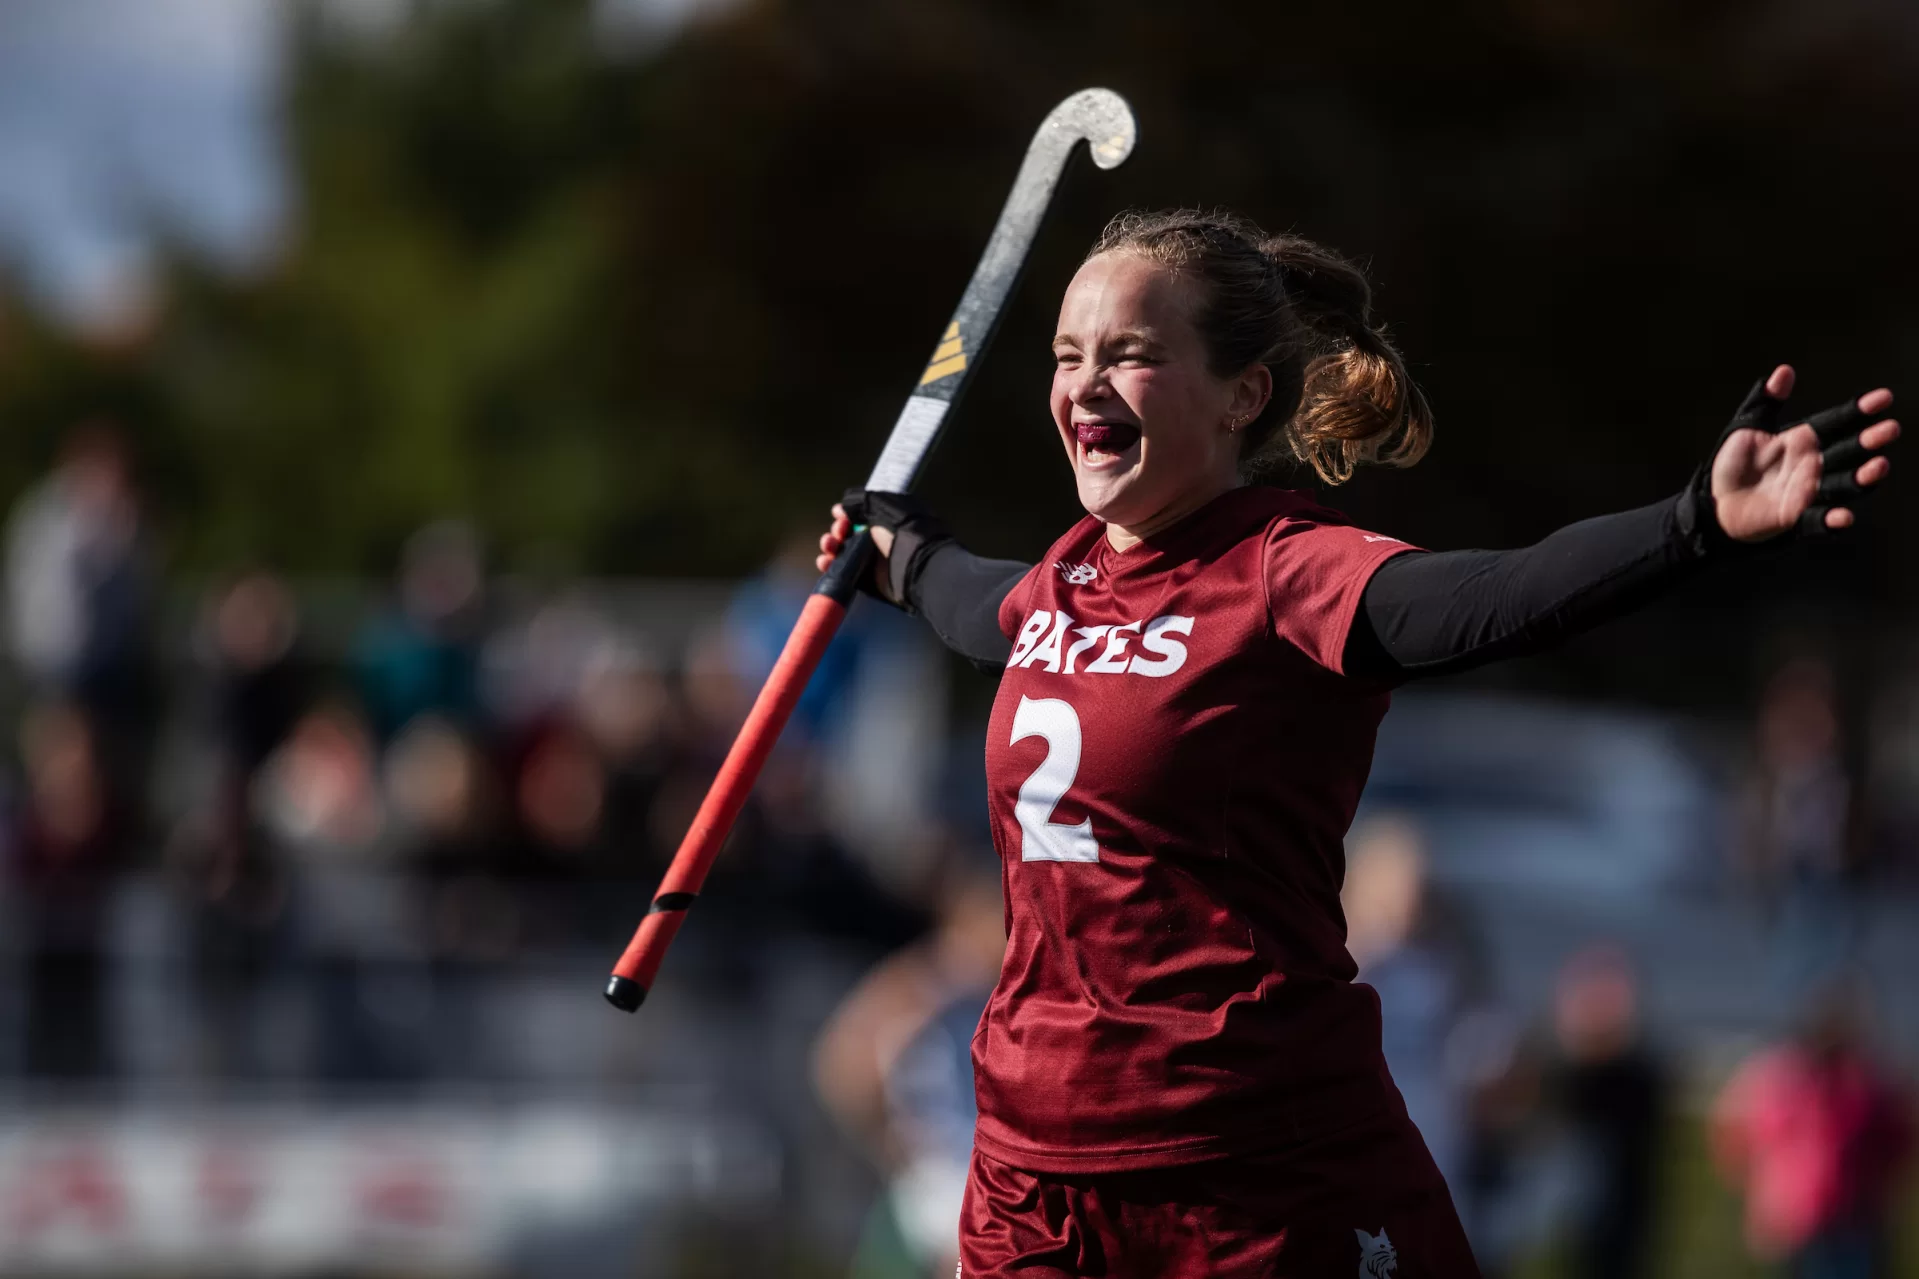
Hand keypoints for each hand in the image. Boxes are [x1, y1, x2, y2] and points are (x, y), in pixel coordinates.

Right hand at [815, 504, 896, 573]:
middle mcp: (876, 540)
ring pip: (840, 551)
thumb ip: (862, 501)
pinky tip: (825, 561)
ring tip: (829, 545)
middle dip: (837, 530)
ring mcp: (870, 561)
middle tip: (839, 531)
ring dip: (830, 546)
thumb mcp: (883, 505)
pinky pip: (841, 571)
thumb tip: (843, 507)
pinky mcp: (864, 579)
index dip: (845, 514)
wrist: (914, 564)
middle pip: (846, 533)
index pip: (858, 516)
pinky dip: (829, 566)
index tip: (838, 513)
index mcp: (883, 521)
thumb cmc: (901, 531)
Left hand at [1711, 365, 1898, 541]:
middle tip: (1890, 429)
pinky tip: (1844, 517)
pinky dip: (1831, 521)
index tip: (1884, 398)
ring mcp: (1806, 493)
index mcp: (1802, 441)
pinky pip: (1817, 521)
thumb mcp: (1746, 428)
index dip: (1859, 411)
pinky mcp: (1794, 518)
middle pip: (1847, 452)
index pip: (1836, 423)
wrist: (1713, 503)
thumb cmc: (1733, 464)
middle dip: (1869, 442)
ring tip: (1879, 466)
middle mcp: (1812, 466)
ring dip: (1861, 478)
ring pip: (1842, 485)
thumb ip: (1765, 402)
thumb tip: (1784, 370)